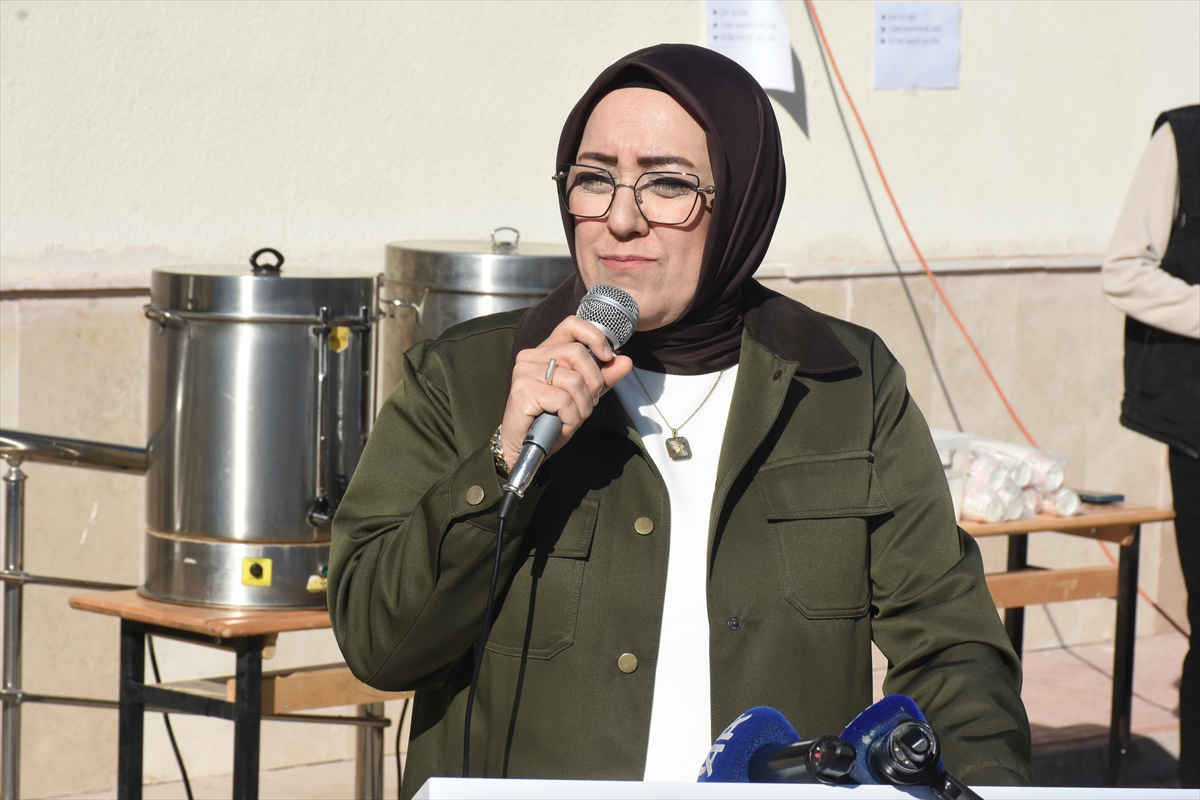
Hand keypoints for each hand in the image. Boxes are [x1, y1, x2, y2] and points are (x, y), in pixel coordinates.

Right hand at [500, 315, 632, 470]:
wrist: (524, 447)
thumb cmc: (549, 419)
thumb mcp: (583, 396)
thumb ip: (603, 378)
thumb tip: (625, 361)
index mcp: (547, 350)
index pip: (572, 325)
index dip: (595, 337)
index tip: (607, 357)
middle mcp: (532, 355)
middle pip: (578, 353)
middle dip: (594, 382)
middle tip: (590, 402)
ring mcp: (525, 371)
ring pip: (574, 380)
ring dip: (582, 406)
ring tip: (573, 417)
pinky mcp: (523, 390)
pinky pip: (563, 400)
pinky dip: (570, 417)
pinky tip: (562, 424)